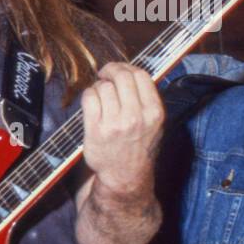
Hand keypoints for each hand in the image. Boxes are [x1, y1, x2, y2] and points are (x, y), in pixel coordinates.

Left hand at [81, 62, 163, 198]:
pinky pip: (89, 97)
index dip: (127, 67)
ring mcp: (115, 124)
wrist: (125, 177)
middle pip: (121, 76)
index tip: (120, 69)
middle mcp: (136, 117)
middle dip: (111, 70)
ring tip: (101, 96)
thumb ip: (147, 98)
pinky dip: (89, 95)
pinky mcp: (95, 130)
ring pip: (103, 86)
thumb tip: (129, 70)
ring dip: (99, 86)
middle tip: (105, 74)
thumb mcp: (155, 123)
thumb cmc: (139, 147)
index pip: (141, 75)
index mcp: (154, 112)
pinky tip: (93, 103)